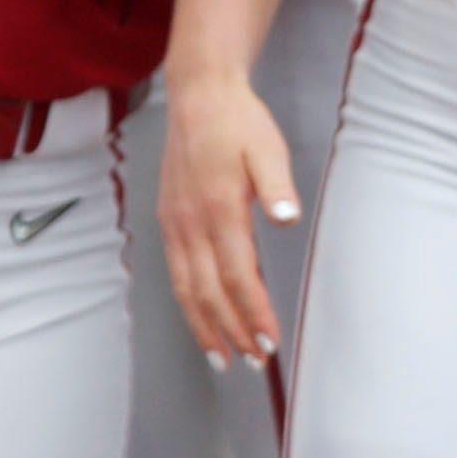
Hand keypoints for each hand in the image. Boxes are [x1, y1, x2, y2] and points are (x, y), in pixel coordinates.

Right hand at [158, 67, 295, 362]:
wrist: (198, 96)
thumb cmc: (238, 123)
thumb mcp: (267, 148)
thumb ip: (276, 186)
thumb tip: (287, 217)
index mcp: (219, 208)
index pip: (238, 276)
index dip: (253, 313)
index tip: (270, 340)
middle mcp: (191, 223)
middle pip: (209, 292)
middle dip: (231, 331)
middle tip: (254, 361)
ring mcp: (175, 224)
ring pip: (186, 290)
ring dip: (206, 327)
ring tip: (224, 359)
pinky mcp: (169, 222)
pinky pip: (176, 274)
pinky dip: (189, 305)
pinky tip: (203, 322)